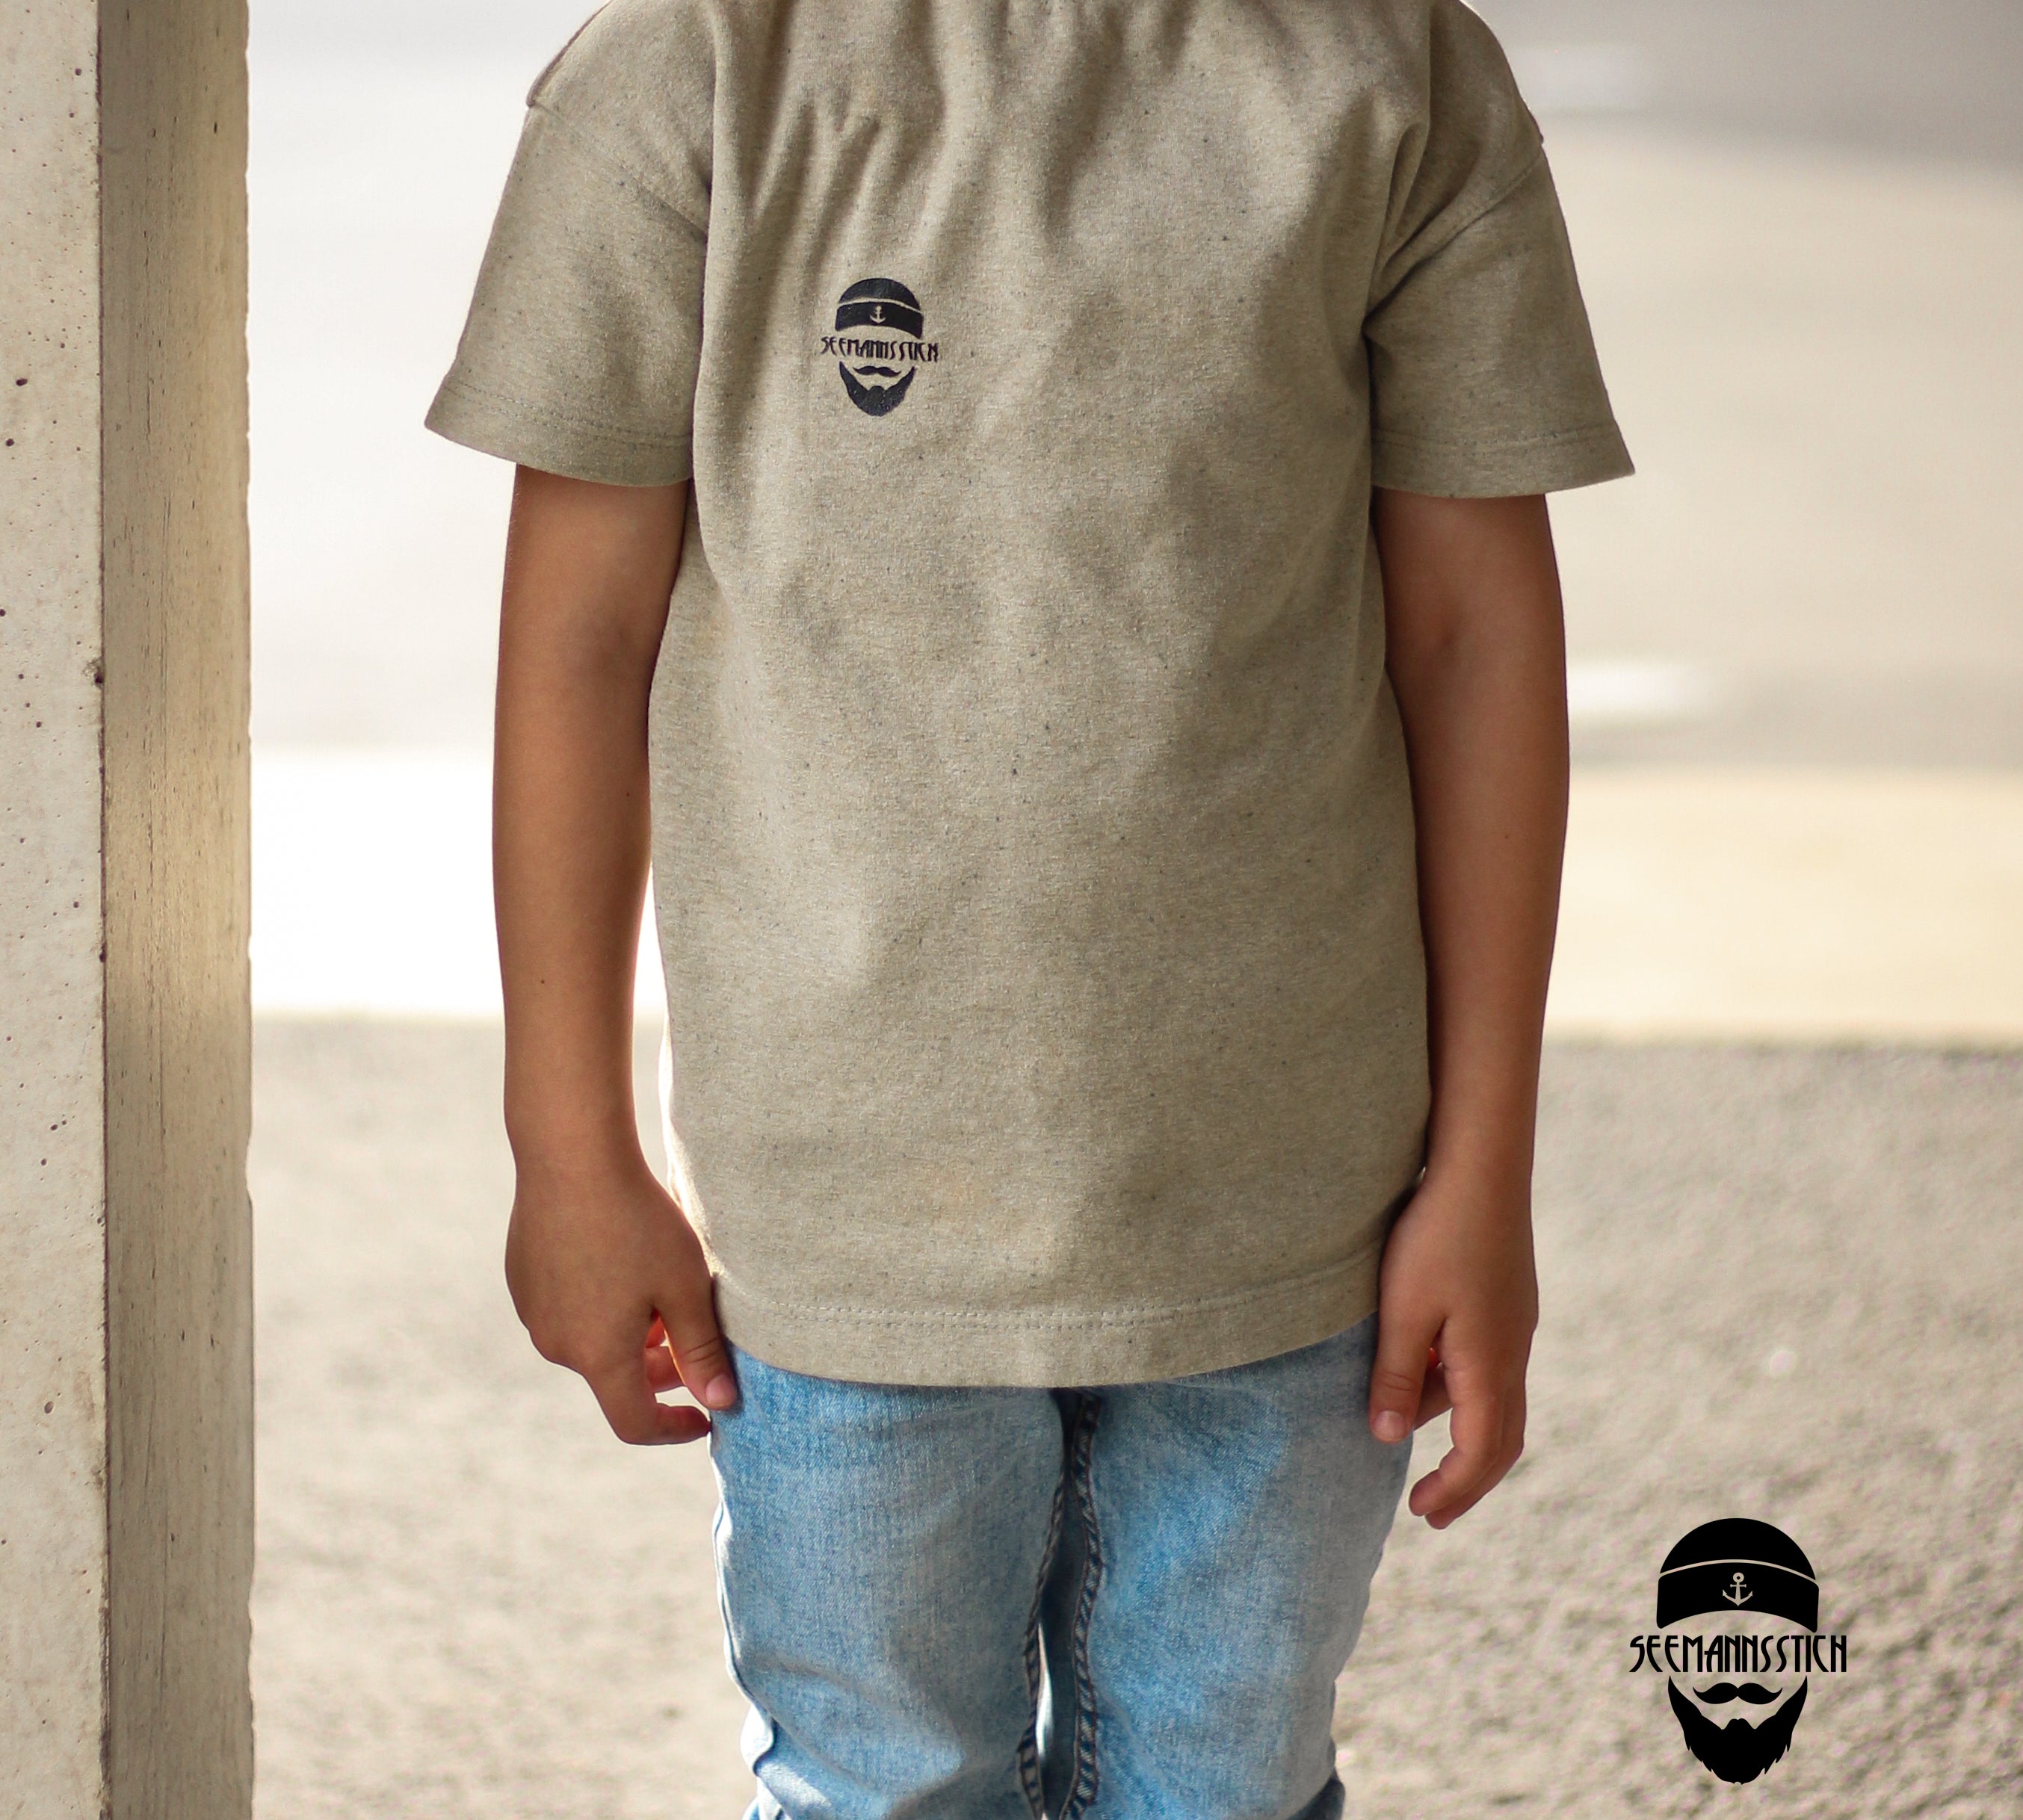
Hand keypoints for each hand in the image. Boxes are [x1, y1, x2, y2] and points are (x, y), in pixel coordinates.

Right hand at [503, 1151, 736, 1444]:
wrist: (572, 1158)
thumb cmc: (638, 1222)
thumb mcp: (685, 1287)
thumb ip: (703, 1351)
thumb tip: (720, 1404)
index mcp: (599, 1356)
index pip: (635, 1423)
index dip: (673, 1429)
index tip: (704, 1417)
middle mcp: (557, 1344)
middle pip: (615, 1377)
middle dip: (658, 1368)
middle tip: (691, 1332)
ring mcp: (533, 1312)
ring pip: (591, 1342)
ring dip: (628, 1333)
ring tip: (658, 1285)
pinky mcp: (523, 1280)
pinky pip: (567, 1310)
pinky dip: (599, 1305)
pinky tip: (620, 1258)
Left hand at [1366, 1166, 1537, 1527]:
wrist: (1481, 1165)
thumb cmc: (1437, 1234)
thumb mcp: (1402, 1310)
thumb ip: (1395, 1376)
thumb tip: (1388, 1439)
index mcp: (1490, 1366)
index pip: (1480, 1453)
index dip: (1453, 1490)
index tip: (1422, 1515)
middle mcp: (1512, 1352)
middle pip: (1501, 1438)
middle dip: (1467, 1479)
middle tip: (1431, 1509)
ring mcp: (1514, 1325)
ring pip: (1490, 1398)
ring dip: (1453, 1423)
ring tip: (1398, 1422)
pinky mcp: (1506, 1301)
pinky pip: (1486, 1364)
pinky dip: (1456, 1385)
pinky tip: (1418, 1365)